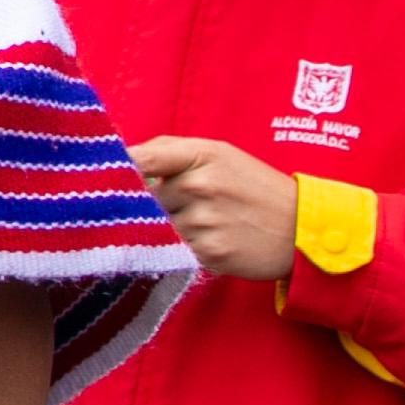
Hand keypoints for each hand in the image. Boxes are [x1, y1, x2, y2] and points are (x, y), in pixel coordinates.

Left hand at [129, 134, 297, 281]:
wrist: (303, 228)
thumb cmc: (251, 187)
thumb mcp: (218, 154)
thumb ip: (167, 151)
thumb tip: (118, 159)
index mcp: (200, 155)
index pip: (138, 158)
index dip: (114, 171)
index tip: (102, 179)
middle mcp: (200, 185)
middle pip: (139, 198)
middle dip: (144, 204)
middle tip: (170, 207)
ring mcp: (205, 221)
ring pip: (152, 227)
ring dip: (160, 230)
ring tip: (197, 226)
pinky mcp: (209, 253)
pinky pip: (170, 251)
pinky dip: (175, 250)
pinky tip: (201, 243)